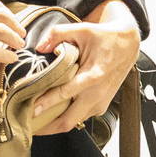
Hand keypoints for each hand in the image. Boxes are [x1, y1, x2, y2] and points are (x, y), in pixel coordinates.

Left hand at [27, 0, 140, 135]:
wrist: (128, 46)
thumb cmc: (105, 38)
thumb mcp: (82, 29)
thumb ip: (58, 35)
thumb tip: (39, 47)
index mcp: (94, 76)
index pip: (66, 94)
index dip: (47, 103)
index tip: (31, 110)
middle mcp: (97, 94)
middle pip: (68, 121)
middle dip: (46, 127)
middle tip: (27, 126)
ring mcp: (100, 103)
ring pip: (73, 123)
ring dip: (54, 125)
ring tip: (34, 123)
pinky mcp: (101, 106)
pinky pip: (79, 118)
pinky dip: (64, 119)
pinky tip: (50, 116)